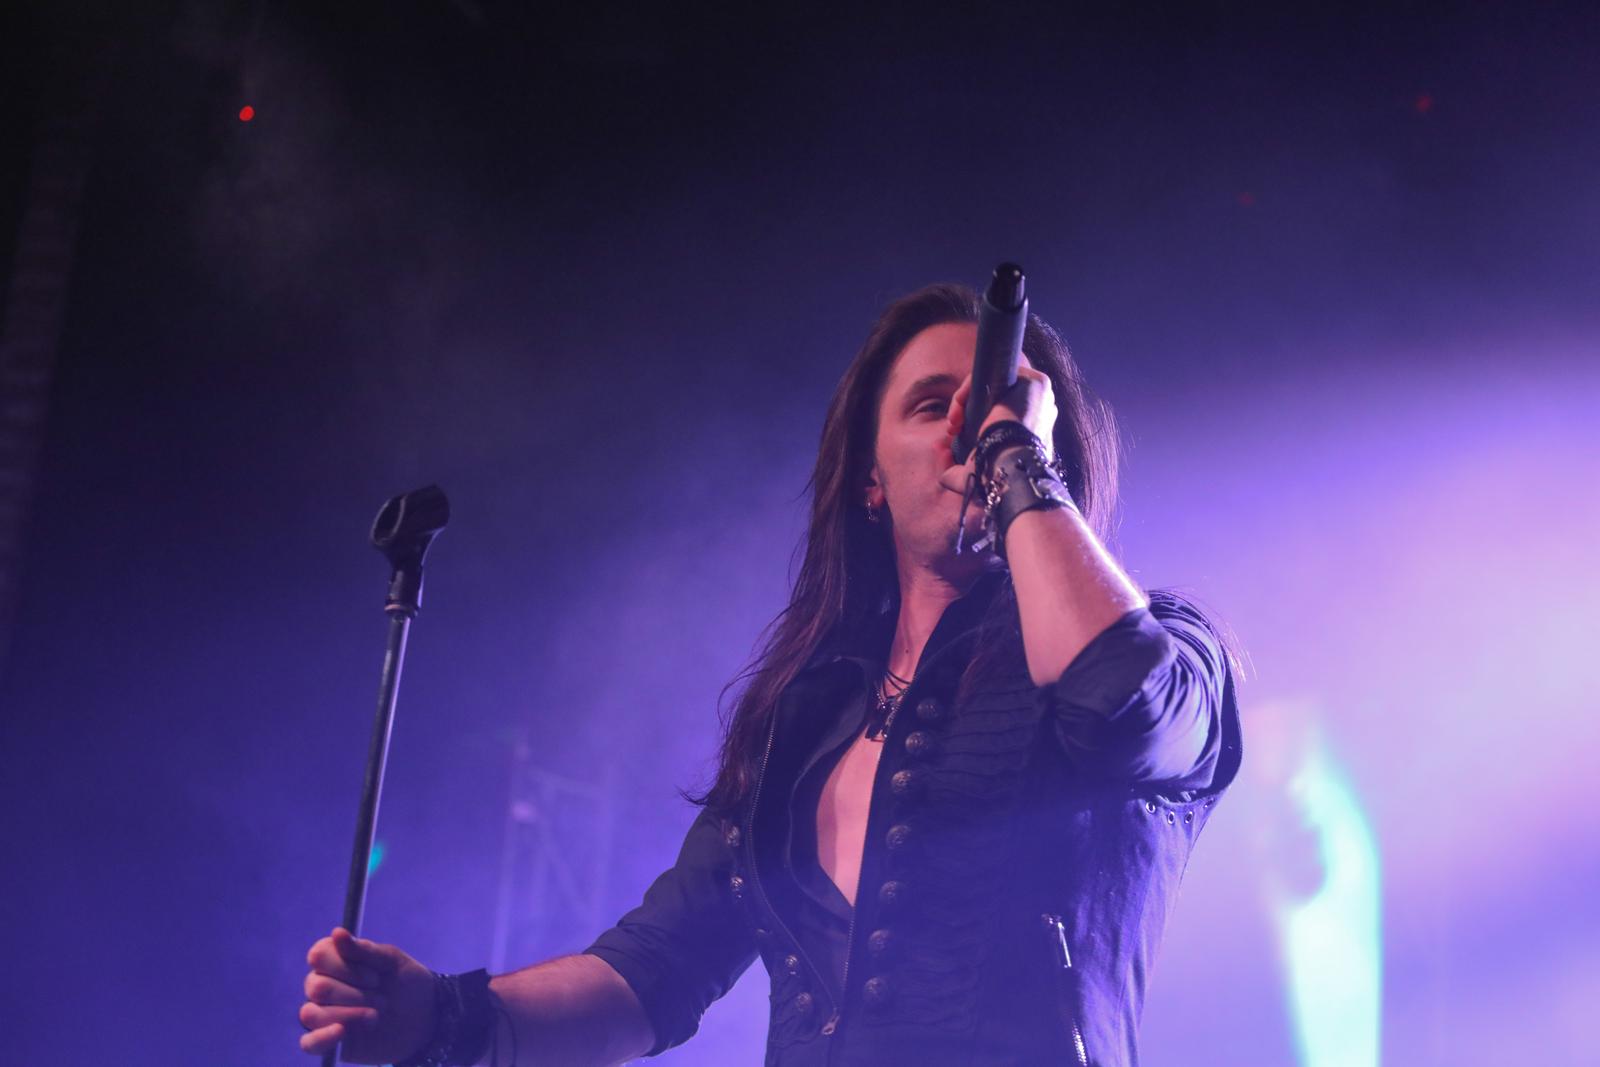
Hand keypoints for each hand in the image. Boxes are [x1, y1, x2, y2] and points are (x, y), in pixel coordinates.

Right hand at [299, 927, 436, 1062]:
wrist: (425, 1017)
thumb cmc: (406, 983)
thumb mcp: (392, 962)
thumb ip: (364, 951)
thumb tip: (336, 933)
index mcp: (336, 960)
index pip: (318, 955)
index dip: (345, 966)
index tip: (376, 976)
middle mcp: (323, 985)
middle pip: (316, 986)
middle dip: (354, 993)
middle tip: (382, 998)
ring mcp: (323, 1014)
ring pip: (311, 1013)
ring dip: (349, 1014)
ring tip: (376, 1016)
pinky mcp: (327, 1041)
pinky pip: (309, 1042)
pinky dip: (323, 1037)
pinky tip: (342, 1032)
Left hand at [938, 368, 1058, 495]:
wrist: (1011, 470)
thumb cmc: (998, 478)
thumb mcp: (976, 477)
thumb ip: (958, 475)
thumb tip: (943, 470)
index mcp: (1034, 431)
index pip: (1001, 412)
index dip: (975, 421)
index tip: (958, 435)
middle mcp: (1041, 411)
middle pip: (995, 397)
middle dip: (968, 411)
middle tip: (953, 429)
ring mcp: (1041, 395)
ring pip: (993, 384)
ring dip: (965, 401)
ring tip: (953, 422)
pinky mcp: (1035, 381)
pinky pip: (995, 373)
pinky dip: (970, 388)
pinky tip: (959, 409)